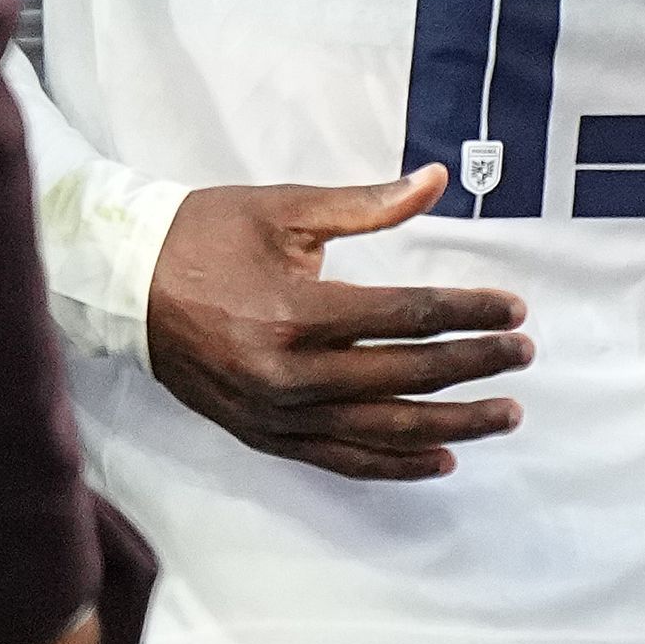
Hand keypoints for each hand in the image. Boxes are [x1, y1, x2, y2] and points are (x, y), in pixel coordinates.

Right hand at [145, 168, 530, 478]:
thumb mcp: (286, 209)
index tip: (513, 311)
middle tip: (523, 356)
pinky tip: (441, 459)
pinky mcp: (263, 436)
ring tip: (504, 414)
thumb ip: (368, 204)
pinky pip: (341, 460)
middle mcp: (291, 375)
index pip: (407, 319)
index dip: (468, 314)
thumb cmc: (203, 236)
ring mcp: (276, 414)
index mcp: (298, 312)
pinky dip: (394, 463)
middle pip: (406, 377)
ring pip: (383, 431)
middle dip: (474, 367)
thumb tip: (436, 180)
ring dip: (451, 424)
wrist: (121, 286)